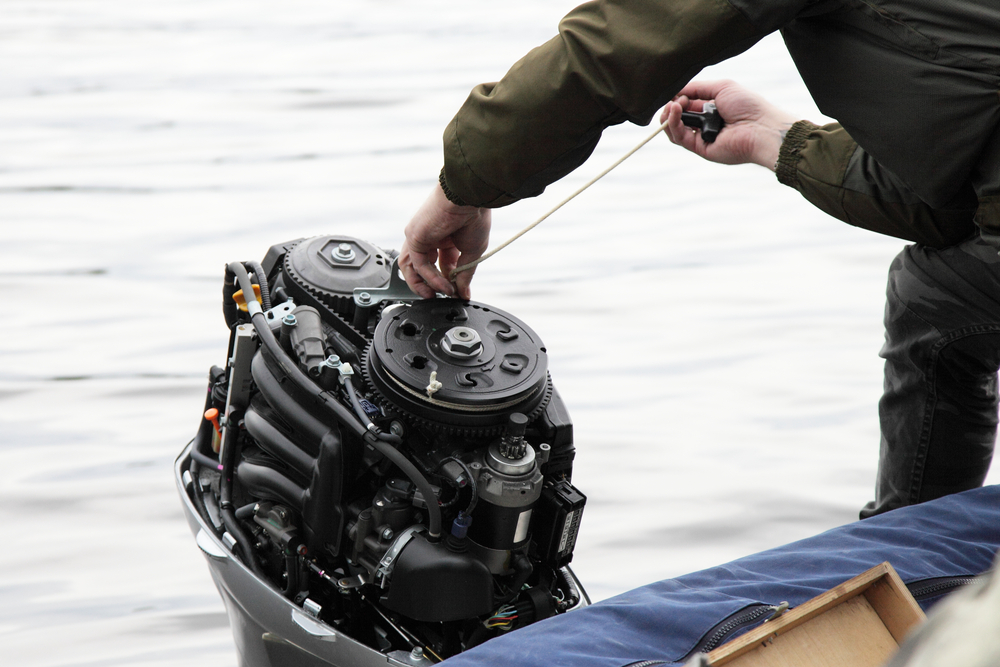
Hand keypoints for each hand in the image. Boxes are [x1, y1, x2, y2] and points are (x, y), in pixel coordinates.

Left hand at [400, 183, 490, 299]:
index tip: (459, 293)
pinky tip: (444, 284)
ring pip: (412, 267)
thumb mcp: (473, 252)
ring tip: (436, 295)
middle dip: (431, 286)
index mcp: (446, 237)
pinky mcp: (414, 236)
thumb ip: (465, 274)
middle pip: (422, 268)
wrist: (469, 198)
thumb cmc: (474, 216)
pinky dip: (430, 277)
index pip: (443, 265)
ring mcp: (420, 236)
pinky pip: (417, 264)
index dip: (450, 281)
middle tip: (443, 296)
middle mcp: (431, 237)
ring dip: (423, 285)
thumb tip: (463, 292)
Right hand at [660, 80, 798, 170]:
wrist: (761, 127)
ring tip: (672, 105)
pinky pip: (680, 138)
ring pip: (674, 130)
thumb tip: (676, 91)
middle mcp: (706, 125)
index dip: (678, 98)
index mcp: (712, 110)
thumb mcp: (721, 87)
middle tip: (675, 100)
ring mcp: (702, 138)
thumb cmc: (747, 105)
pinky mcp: (701, 149)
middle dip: (671, 107)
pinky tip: (675, 110)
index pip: (687, 105)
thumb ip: (697, 88)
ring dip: (669, 116)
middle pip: (678, 118)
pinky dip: (673, 124)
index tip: (675, 92)